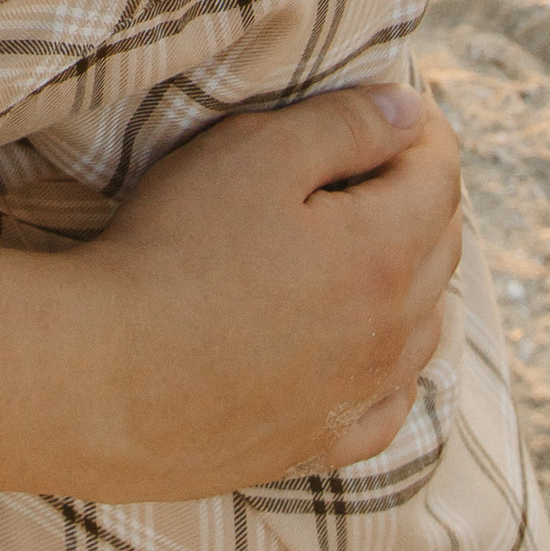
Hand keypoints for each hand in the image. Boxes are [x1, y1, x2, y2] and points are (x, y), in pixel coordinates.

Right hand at [69, 84, 462, 497]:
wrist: (109, 378)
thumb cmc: (176, 250)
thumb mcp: (255, 152)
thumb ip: (344, 125)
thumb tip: (410, 112)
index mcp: (385, 253)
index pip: (440, 176)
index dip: (421, 128)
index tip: (391, 106)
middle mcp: (392, 333)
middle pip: (438, 246)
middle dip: (416, 193)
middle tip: (367, 160)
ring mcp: (358, 397)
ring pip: (422, 326)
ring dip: (409, 276)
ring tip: (362, 243)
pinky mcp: (318, 445)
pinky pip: (387, 405)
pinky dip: (390, 366)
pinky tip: (361, 349)